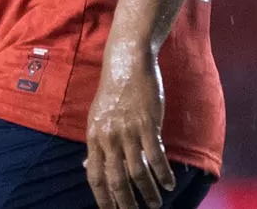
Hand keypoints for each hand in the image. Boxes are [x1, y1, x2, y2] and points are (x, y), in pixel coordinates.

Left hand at [84, 47, 176, 208]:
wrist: (127, 61)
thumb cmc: (114, 90)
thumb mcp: (97, 116)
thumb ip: (96, 142)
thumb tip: (87, 165)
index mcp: (94, 136)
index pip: (95, 176)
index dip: (103, 198)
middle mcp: (108, 137)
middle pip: (115, 180)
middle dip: (126, 203)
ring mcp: (127, 131)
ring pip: (137, 172)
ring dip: (148, 192)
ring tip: (155, 204)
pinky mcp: (147, 124)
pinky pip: (155, 156)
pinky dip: (163, 174)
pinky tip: (169, 184)